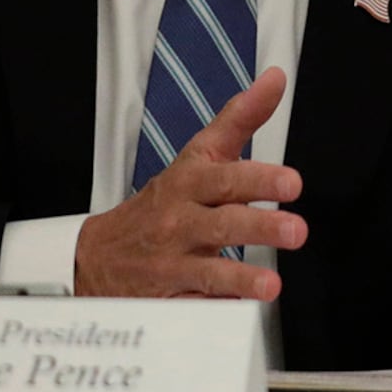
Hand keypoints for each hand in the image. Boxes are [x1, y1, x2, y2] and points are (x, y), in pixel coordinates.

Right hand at [72, 68, 304, 299]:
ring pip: (207, 271)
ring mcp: (171, 264)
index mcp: (190, 183)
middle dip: (260, 227)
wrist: (96, 255)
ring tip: (271, 285)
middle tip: (296, 231)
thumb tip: (276, 78)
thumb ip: (239, 119)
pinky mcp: (167, 300)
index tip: (293, 183)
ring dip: (240, 278)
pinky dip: (213, 312)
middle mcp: (180, 222)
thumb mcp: (198, 156)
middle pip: (222, 224)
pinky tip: (238, 314)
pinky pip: (193, 308)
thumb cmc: (164, 201)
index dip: (258, 179)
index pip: (225, 178)